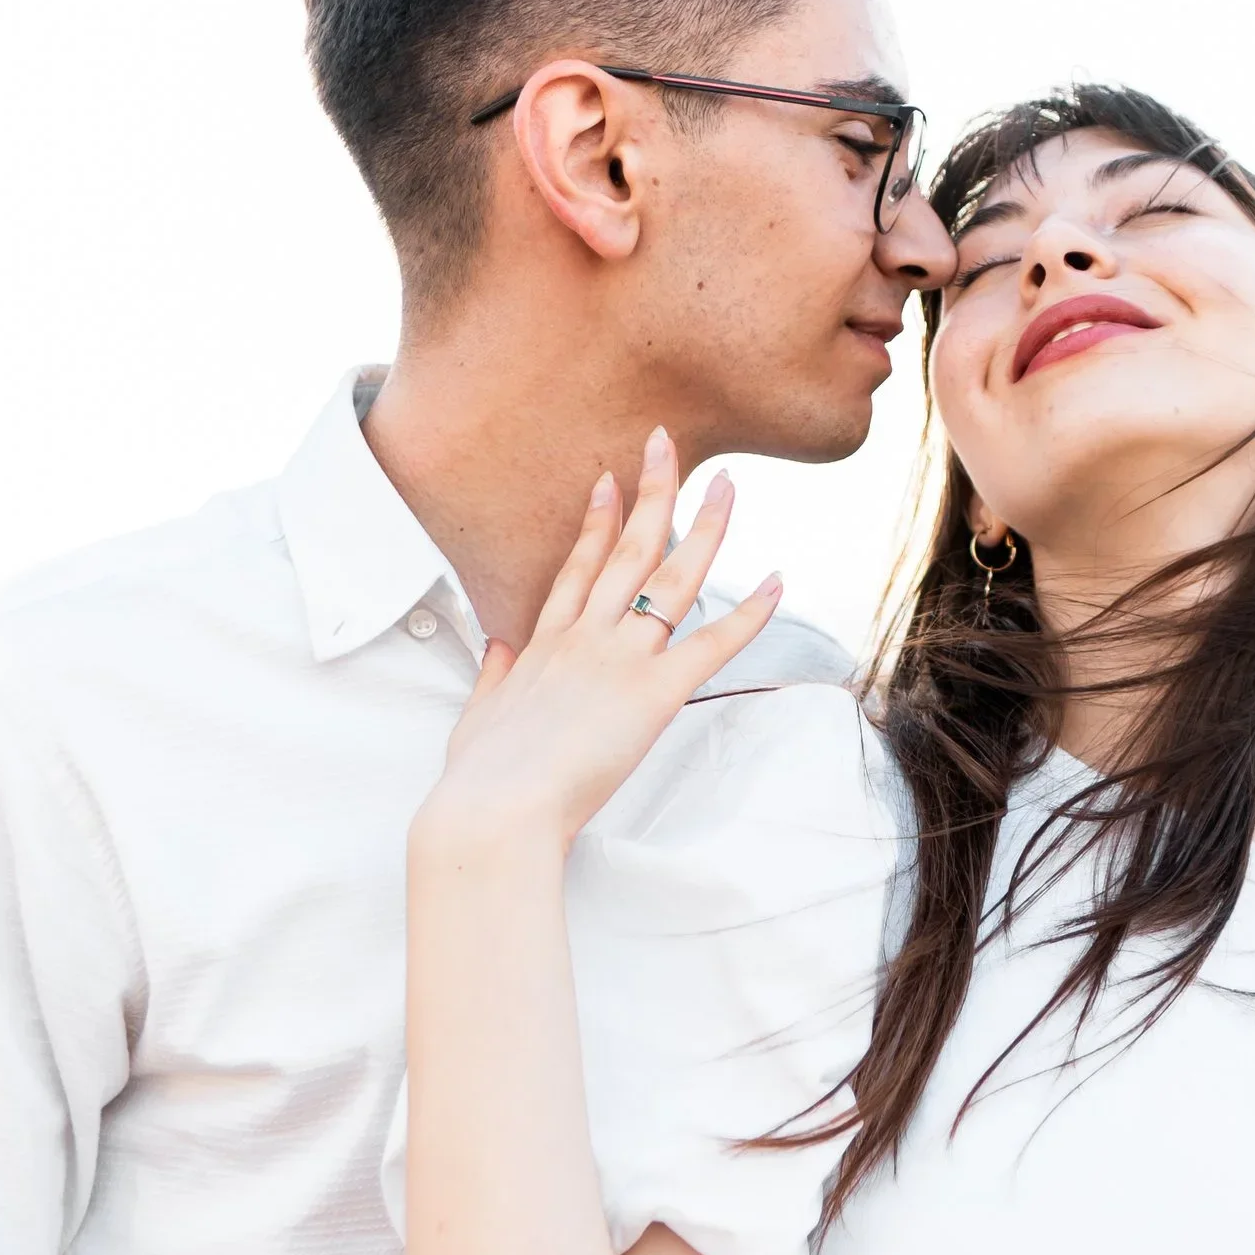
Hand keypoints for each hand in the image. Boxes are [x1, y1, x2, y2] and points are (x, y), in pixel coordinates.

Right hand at [414, 426, 781, 859]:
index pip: (579, 567)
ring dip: (706, 528)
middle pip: (629, 549)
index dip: (599, 521)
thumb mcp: (479, 714)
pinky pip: (713, 644)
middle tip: (669, 445)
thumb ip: (494, 675)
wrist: (493, 810)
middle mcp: (586, 636)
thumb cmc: (480, 777)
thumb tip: (498, 646)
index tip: (611, 481)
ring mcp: (621, 658)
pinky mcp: (653, 693)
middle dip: (654, 492)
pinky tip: (775, 582)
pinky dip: (750, 613)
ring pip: (673, 577)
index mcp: (545, 643)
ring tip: (729, 486)